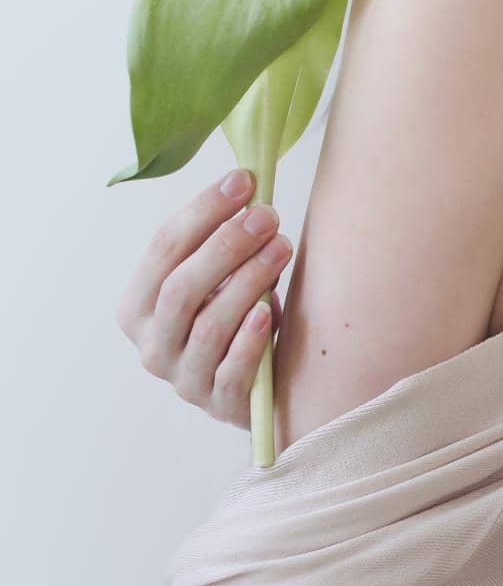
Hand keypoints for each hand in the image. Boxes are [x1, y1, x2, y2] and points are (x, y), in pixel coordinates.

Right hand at [116, 169, 292, 430]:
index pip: (163, 249)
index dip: (202, 211)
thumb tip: (249, 184)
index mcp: (138, 307)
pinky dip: (250, 339)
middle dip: (225, 245)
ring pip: (208, 327)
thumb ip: (221, 245)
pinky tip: (271, 310)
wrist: (265, 389)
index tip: (244, 180)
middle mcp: (152, 345)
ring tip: (282, 247)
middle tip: (268, 215)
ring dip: (246, 282)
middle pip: (180, 288)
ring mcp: (184, 379)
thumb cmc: (239, 319)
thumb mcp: (220, 282)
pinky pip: (232, 371)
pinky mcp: (220, 405)